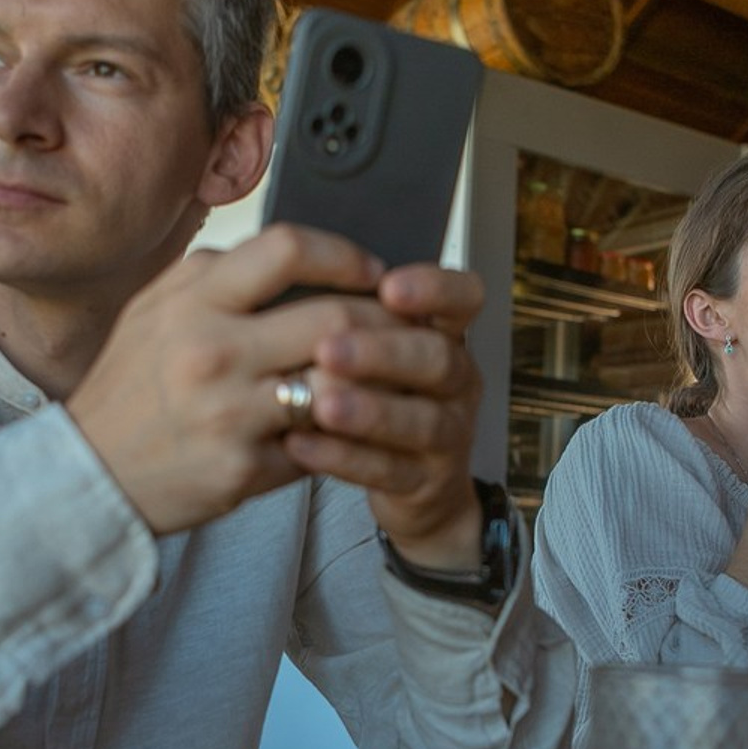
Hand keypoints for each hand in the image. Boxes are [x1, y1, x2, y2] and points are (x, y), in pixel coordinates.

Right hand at [66, 224, 385, 535]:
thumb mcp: (155, 310)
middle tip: (407, 330)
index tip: (372, 272)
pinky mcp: (243, 469)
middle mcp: (212, 351)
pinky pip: (320, 445)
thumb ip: (216, 277)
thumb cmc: (129, 388)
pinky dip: (343, 436)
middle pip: (336, 319)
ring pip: (341, 386)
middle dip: (386, 322)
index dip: (345, 255)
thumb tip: (292, 254)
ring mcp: (229, 413)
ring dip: (378, 382)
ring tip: (392, 378)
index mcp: (192, 300)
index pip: (289, 249)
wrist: (88, 472)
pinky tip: (352, 430)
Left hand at [282, 262, 486, 570]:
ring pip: (420, 421)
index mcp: (444, 335)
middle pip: (437, 359)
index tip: (389, 286)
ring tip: (320, 403)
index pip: (464, 298)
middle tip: (328, 348)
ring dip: (369, 410)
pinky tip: (301, 444)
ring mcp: (446, 436)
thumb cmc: (381, 396)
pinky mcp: (422, 483)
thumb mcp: (376, 349)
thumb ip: (348, 312)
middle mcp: (456, 382)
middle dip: (383, 352)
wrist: (409, 483)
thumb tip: (283, 265)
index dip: (434, 289)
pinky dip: (343, 458)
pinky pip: (387, 471)